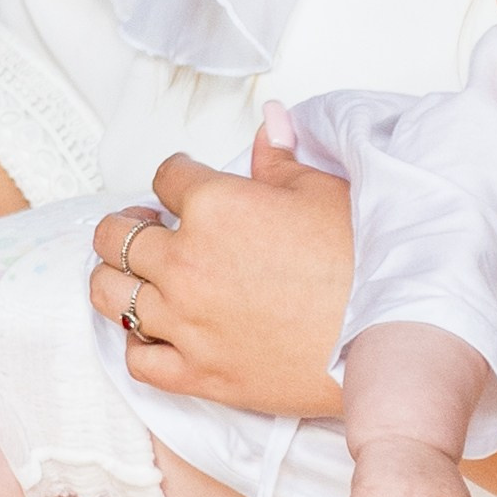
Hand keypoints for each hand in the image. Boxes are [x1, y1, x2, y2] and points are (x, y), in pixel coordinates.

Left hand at [90, 123, 353, 417]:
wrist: (388, 340)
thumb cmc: (364, 265)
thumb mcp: (323, 193)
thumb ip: (280, 159)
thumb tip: (268, 124)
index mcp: (214, 206)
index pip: (167, 177)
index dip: (178, 177)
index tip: (186, 184)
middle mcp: (186, 263)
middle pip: (117, 234)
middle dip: (128, 223)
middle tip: (147, 225)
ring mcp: (186, 322)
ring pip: (108, 294)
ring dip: (115, 277)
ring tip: (136, 275)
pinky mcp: (198, 373)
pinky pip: (138, 358)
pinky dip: (137, 342)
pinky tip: (153, 332)